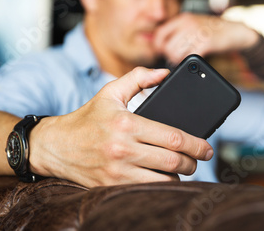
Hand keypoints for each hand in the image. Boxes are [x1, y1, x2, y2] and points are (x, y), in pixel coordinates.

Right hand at [29, 67, 213, 187]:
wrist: (55, 146)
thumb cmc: (87, 118)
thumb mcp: (110, 91)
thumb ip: (139, 77)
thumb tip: (165, 73)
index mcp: (127, 124)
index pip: (173, 137)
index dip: (197, 144)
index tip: (208, 147)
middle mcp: (123, 149)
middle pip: (173, 161)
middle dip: (193, 162)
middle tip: (198, 158)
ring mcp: (117, 171)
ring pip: (163, 180)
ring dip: (179, 176)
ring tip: (182, 168)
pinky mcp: (110, 186)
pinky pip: (146, 191)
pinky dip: (160, 186)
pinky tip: (164, 177)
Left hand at [154, 13, 258, 64]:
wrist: (235, 31)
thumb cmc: (213, 30)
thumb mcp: (194, 24)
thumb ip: (178, 31)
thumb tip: (158, 44)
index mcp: (183, 19)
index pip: (160, 33)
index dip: (158, 45)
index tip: (163, 51)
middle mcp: (188, 24)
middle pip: (167, 46)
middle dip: (170, 56)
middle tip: (177, 58)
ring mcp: (197, 33)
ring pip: (176, 53)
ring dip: (179, 60)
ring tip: (185, 59)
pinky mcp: (206, 43)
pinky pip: (189, 57)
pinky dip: (189, 62)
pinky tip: (193, 61)